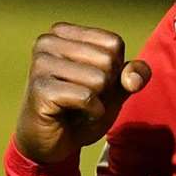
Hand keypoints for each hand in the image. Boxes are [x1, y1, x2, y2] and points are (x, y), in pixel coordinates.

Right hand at [15, 23, 150, 165]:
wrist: (52, 143)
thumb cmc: (81, 109)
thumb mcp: (114, 88)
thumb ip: (132, 75)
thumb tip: (135, 78)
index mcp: (62, 32)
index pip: (113, 43)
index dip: (115, 70)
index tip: (94, 83)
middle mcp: (47, 42)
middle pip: (108, 60)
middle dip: (107, 87)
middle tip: (85, 98)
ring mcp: (40, 64)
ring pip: (99, 79)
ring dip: (98, 101)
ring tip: (78, 106)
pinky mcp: (40, 89)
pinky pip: (87, 97)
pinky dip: (92, 112)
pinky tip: (74, 115)